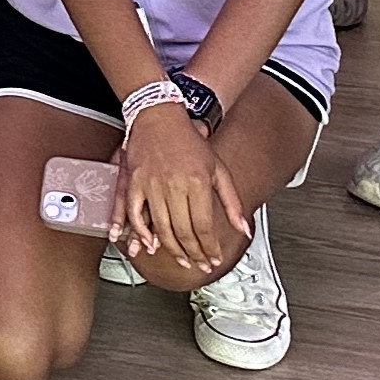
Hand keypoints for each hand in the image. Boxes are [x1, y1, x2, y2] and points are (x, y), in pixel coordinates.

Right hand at [119, 99, 246, 274]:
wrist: (157, 115)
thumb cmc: (188, 141)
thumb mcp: (218, 169)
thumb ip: (232, 202)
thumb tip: (244, 229)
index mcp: (197, 182)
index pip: (204, 227)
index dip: (210, 248)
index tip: (214, 258)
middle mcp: (174, 185)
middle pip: (184, 232)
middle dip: (194, 254)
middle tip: (200, 264)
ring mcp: (151, 184)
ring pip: (161, 228)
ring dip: (172, 249)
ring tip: (182, 260)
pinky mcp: (134, 181)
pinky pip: (134, 213)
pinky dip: (141, 231)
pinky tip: (150, 243)